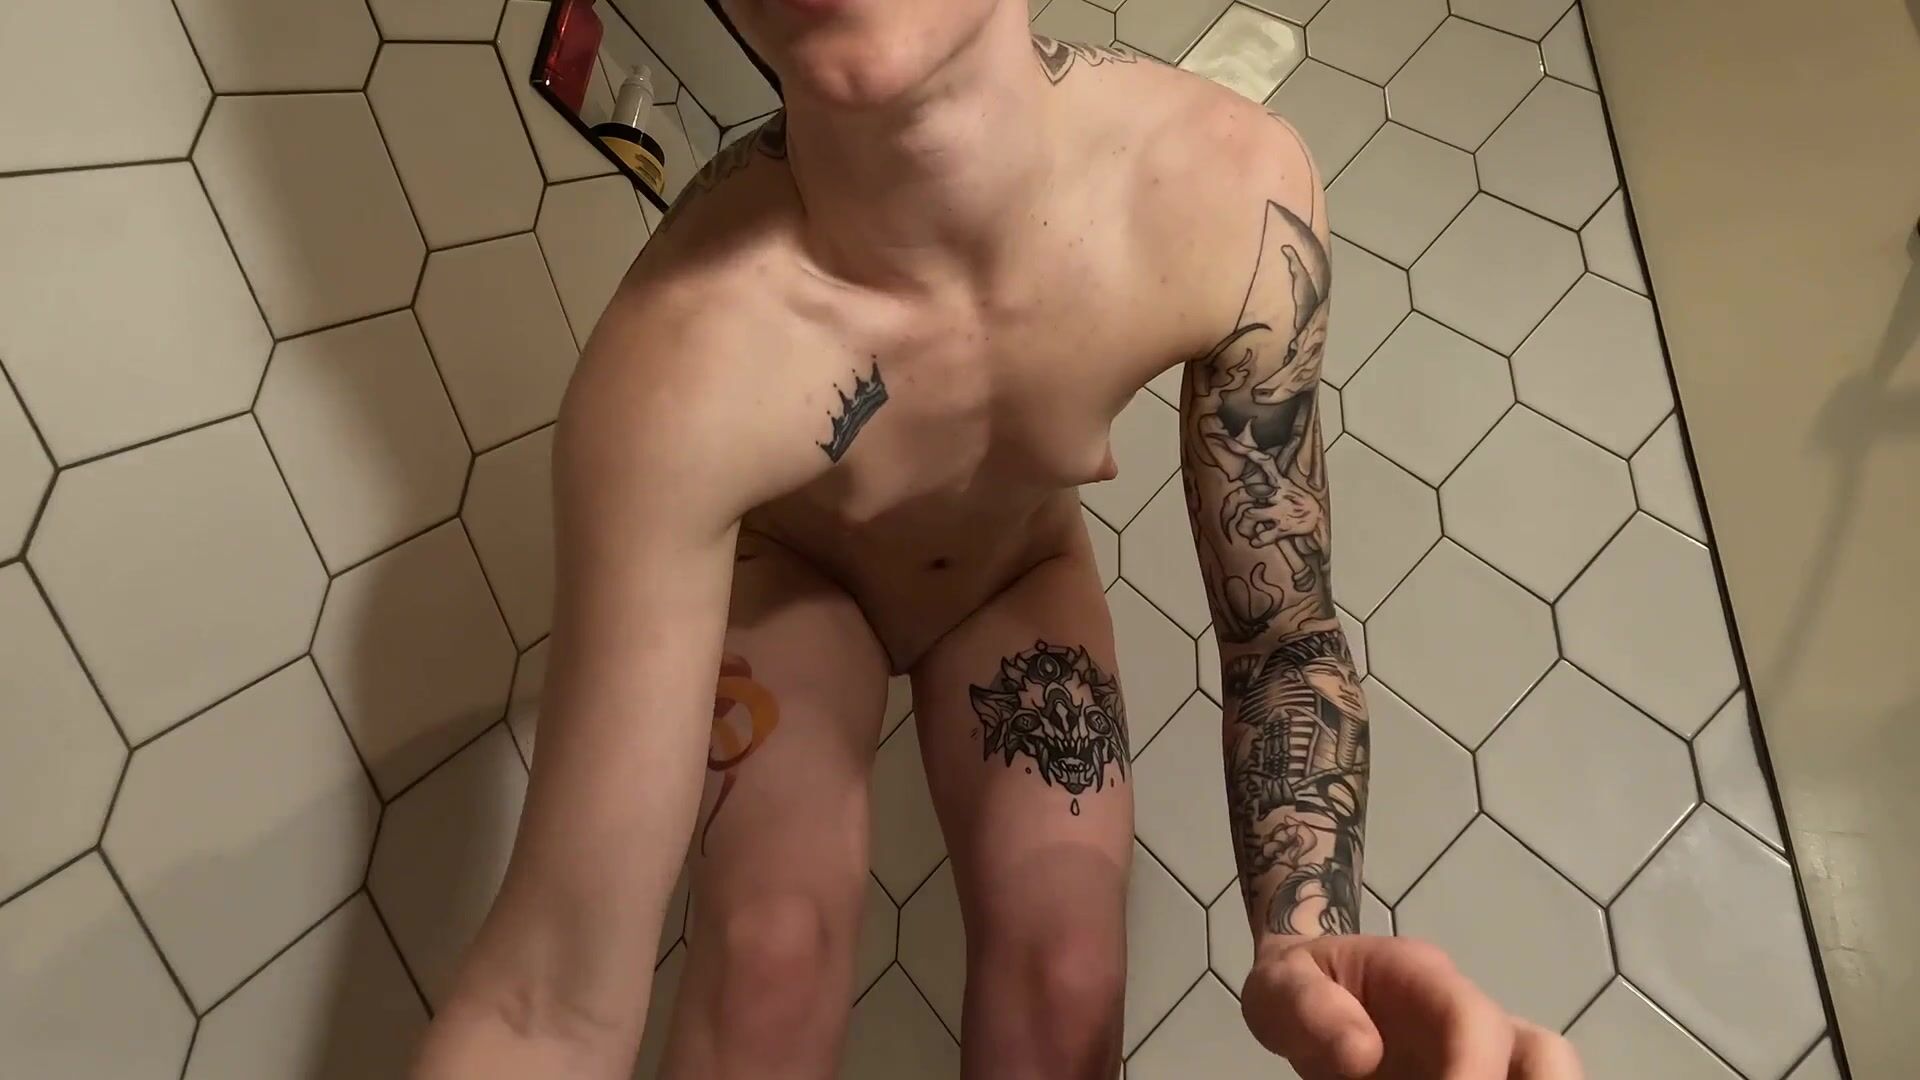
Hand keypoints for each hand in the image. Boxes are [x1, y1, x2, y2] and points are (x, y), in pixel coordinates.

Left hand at [1241, 935, 1582, 1078]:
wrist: (1307, 991)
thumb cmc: (1298, 984)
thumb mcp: (1279, 986)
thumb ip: (1310, 1010)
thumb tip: (1362, 1056)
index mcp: (1425, 980)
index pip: (1474, 1021)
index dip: (1473, 1071)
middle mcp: (1471, 1019)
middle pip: (1547, 1054)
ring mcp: (1482, 1058)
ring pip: (1547, 1077)